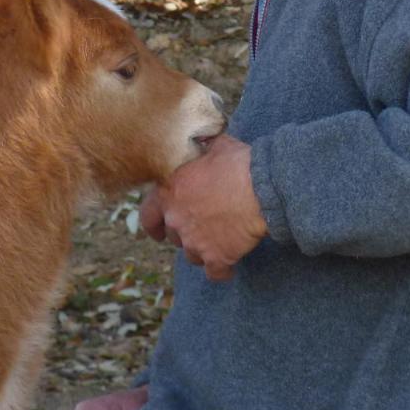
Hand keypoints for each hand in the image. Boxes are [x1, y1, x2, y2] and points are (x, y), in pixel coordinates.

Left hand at [141, 134, 265, 280]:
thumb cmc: (238, 164)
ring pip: (192, 256)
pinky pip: (215, 273)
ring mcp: (194, 241)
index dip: (153, 225)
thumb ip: (202, 146)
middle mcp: (176, 219)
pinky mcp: (216, 257)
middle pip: (173, 237)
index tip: (157, 232)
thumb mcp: (215, 146)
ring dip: (202, 251)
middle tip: (203, 228)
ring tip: (219, 241)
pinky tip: (230, 264)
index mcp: (168, 192)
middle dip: (186, 234)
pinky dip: (222, 270)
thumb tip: (202, 136)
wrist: (262, 188)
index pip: (147, 216)